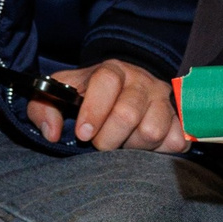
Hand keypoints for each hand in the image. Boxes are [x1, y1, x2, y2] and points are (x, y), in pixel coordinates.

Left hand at [27, 60, 188, 152]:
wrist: (125, 90)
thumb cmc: (87, 97)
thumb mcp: (59, 96)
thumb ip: (43, 109)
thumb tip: (52, 133)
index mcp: (111, 70)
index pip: (106, 82)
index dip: (94, 110)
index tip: (83, 133)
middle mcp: (142, 81)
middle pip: (128, 114)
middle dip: (108, 138)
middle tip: (100, 144)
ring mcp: (163, 100)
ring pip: (152, 130)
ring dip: (132, 146)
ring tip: (123, 143)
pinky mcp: (180, 120)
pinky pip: (176, 142)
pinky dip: (158, 151)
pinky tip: (144, 147)